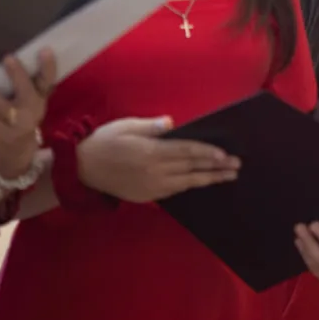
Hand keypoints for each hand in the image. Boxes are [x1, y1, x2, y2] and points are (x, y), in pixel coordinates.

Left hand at [0, 50, 56, 179]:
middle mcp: (31, 110)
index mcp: (42, 99)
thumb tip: (19, 52)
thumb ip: (31, 82)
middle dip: (18, 76)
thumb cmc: (25, 114)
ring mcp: (13, 121)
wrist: (18, 148)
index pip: (48, 81)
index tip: (45, 49)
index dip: (48, 66)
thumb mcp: (35, 99)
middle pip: (26, 93)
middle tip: (8, 57)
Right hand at [77, 117, 239, 202]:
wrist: (82, 169)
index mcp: (151, 152)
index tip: (225, 154)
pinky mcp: (147, 196)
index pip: (186, 151)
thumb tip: (170, 123)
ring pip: (186, 182)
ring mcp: (151, 186)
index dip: (207, 153)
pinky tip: (202, 182)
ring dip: (208, 179)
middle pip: (191, 168)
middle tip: (236, 166)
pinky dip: (190, 185)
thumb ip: (149, 126)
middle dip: (216, 167)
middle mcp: (154, 171)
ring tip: (227, 177)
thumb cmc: (104, 142)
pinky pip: (174, 191)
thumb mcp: (125, 127)